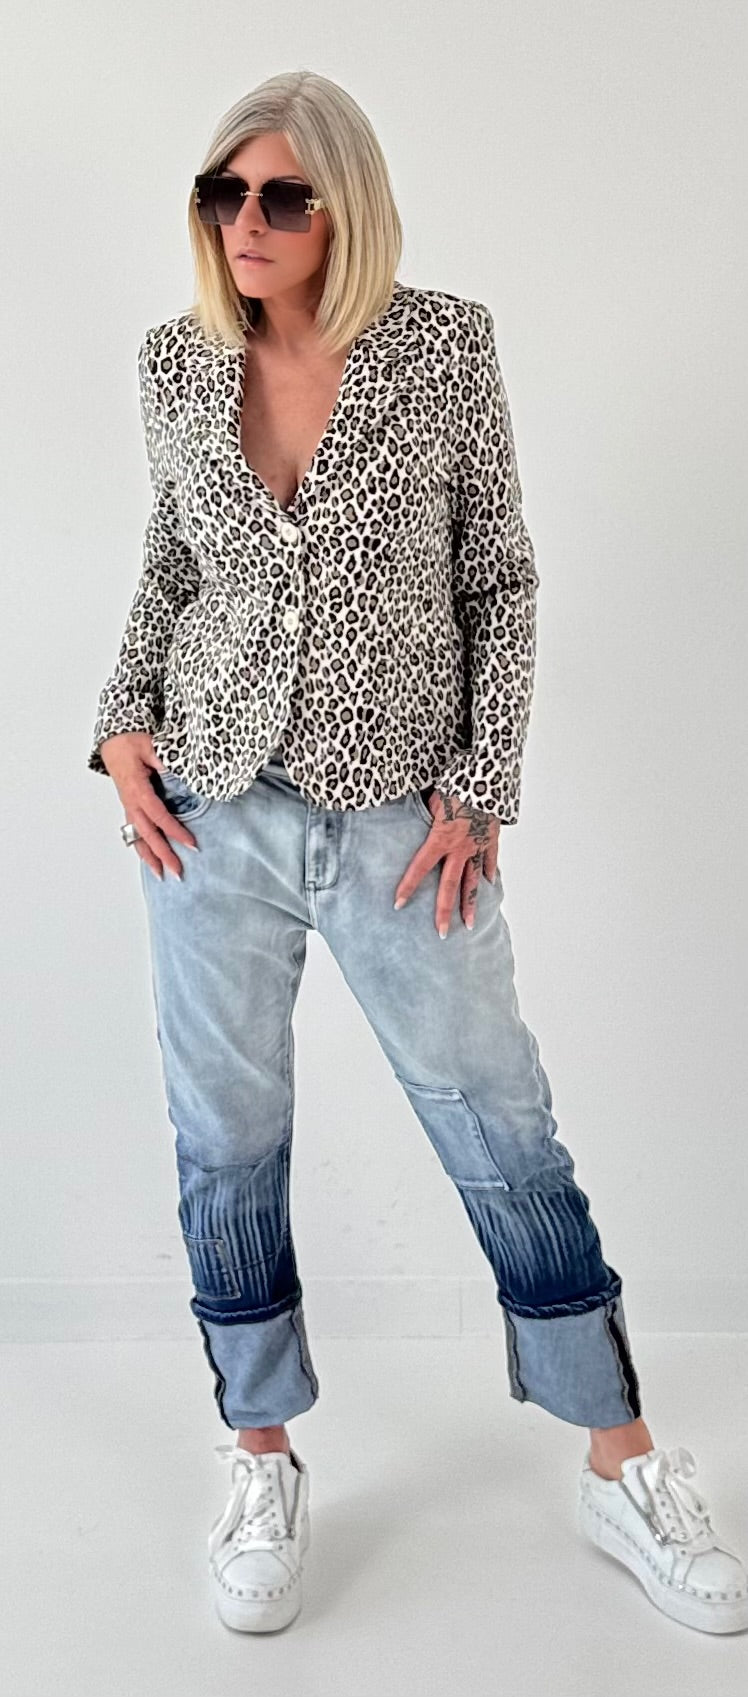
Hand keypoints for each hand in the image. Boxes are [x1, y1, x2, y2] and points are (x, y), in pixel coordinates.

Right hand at [99, 731, 197, 880]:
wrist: (113, 743)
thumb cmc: (131, 743)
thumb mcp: (150, 745)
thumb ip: (163, 759)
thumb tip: (176, 771)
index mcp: (137, 789)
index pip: (159, 815)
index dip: (175, 831)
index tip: (191, 844)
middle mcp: (131, 803)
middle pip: (148, 834)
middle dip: (164, 854)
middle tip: (178, 872)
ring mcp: (129, 808)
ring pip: (138, 838)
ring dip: (151, 858)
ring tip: (162, 876)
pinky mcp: (129, 809)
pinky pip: (134, 833)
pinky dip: (142, 849)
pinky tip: (150, 861)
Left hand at [394, 787, 500, 936]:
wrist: (489, 775)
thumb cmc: (456, 782)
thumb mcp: (433, 797)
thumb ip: (423, 813)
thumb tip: (411, 817)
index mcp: (441, 837)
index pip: (420, 867)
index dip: (408, 886)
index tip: (398, 905)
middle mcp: (461, 848)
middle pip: (449, 885)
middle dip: (443, 911)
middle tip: (440, 933)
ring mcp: (479, 846)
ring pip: (473, 881)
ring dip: (470, 905)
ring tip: (468, 925)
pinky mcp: (492, 839)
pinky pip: (490, 861)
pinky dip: (489, 874)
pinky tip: (489, 886)